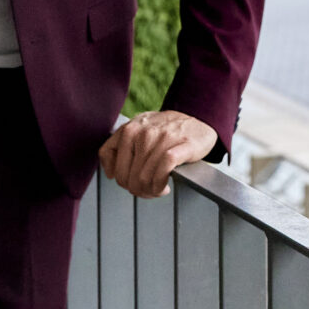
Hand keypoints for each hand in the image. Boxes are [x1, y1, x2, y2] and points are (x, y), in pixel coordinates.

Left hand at [97, 110, 217, 198]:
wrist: (198, 117)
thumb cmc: (166, 128)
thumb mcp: (138, 128)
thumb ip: (120, 146)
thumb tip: (110, 174)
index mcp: (129, 130)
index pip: (114, 168)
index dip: (122, 181)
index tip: (132, 182)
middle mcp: (142, 132)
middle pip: (128, 177)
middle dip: (137, 190)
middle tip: (148, 191)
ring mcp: (162, 138)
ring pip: (144, 178)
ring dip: (150, 191)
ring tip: (158, 189)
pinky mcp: (181, 146)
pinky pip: (162, 172)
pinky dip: (160, 185)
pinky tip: (165, 186)